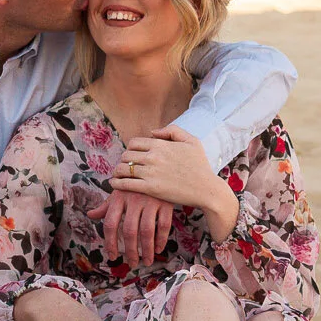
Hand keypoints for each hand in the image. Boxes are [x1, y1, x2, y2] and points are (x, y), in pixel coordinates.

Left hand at [86, 188, 175, 265]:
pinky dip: (161, 239)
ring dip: (147, 250)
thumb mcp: (119, 191)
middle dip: (130, 251)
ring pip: (147, 231)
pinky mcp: (165, 202)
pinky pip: (164, 225)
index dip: (110, 242)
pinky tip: (159, 248)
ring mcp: (150, 200)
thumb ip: (106, 206)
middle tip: (132, 264)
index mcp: (118, 198)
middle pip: (129, 231)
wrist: (156, 165)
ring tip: (146, 261)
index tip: (113, 256)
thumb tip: (90, 215)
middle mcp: (133, 199)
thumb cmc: (134, 183)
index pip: (110, 224)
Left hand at [108, 126, 238, 236]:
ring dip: (118, 171)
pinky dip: (116, 183)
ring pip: (124, 168)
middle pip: (126, 155)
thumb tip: (152, 131)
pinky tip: (113, 184)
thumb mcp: (192, 141)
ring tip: (117, 174)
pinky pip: (126, 183)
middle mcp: (153, 156)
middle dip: (124, 160)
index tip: (132, 155)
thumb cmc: (201, 166)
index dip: (131, 148)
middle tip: (124, 166)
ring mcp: (150, 172)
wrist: (206, 189)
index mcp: (161, 144)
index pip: (134, 142)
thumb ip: (172, 131)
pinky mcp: (150, 188)